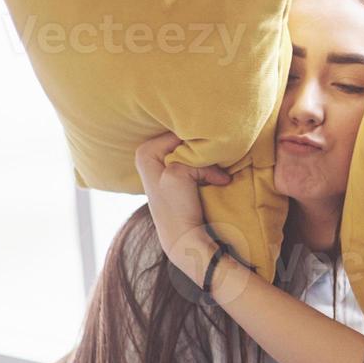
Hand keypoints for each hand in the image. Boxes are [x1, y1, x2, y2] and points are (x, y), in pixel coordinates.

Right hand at [132, 131, 232, 284]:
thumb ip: (183, 149)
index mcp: (143, 151)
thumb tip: (208, 127)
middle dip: (202, 146)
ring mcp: (158, 165)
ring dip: (210, 162)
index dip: (195, 139)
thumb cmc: (184, 203)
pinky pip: (203, 164)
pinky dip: (214, 174)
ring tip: (216, 176)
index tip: (206, 151)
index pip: (176, 129)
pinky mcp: (175, 173)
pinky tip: (220, 183)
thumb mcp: (178, 171)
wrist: (184, 236)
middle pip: (183, 134)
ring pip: (195, 149)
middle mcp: (144, 155)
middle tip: (212, 163)